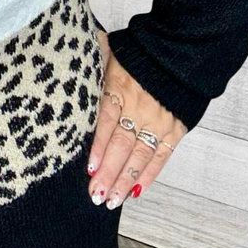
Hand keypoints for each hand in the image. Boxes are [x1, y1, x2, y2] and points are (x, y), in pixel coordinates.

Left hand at [87, 29, 188, 209]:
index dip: (98, 146)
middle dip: (108, 173)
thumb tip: (65, 49)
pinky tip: (137, 191)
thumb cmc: (140, 49)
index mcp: (120, 87)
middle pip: (122, 145)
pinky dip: (149, 175)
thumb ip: (90, 57)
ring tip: (111, 200)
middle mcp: (139, 107)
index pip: (106, 121)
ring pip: (140, 155)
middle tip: (95, 195)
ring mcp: (159, 120)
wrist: (182, 47)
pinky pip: (161, 156)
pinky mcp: (176, 128)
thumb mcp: (109, 47)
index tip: (89, 169)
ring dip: (125, 180)